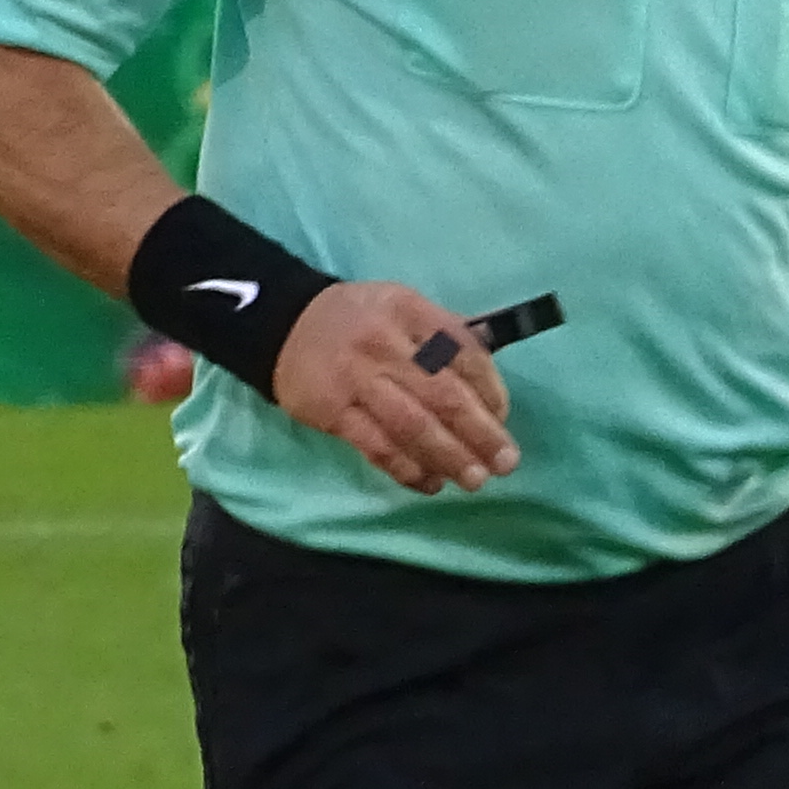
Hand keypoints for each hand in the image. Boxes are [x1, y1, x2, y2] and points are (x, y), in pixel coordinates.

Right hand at [273, 277, 519, 492]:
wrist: (282, 323)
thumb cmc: (358, 319)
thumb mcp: (402, 307)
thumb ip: (442, 338)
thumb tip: (488, 389)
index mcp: (410, 311)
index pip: (463, 352)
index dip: (490, 389)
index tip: (502, 417)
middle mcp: (386, 344)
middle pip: (443, 394)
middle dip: (480, 432)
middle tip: (506, 462)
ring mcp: (357, 379)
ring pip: (413, 426)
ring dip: (449, 457)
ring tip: (474, 479)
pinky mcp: (333, 412)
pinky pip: (377, 447)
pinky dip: (407, 469)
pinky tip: (429, 482)